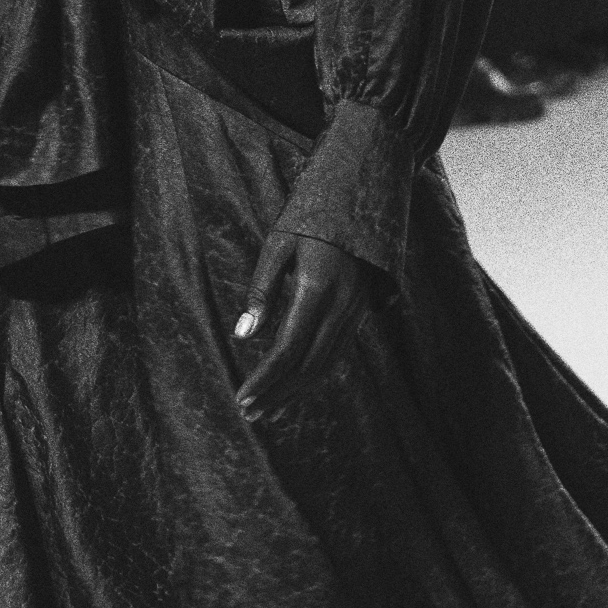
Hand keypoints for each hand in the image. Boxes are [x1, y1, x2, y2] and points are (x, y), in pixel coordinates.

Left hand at [234, 229, 371, 422]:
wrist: (365, 194)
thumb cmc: (311, 215)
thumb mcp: (278, 243)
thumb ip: (262, 291)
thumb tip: (244, 336)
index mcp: (317, 288)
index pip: (288, 349)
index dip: (265, 378)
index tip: (242, 398)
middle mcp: (342, 306)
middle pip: (308, 366)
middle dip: (278, 393)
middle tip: (250, 413)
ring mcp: (356, 311)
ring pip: (326, 365)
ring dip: (296, 391)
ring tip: (267, 409)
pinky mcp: (360, 312)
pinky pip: (336, 353)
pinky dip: (313, 374)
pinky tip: (292, 384)